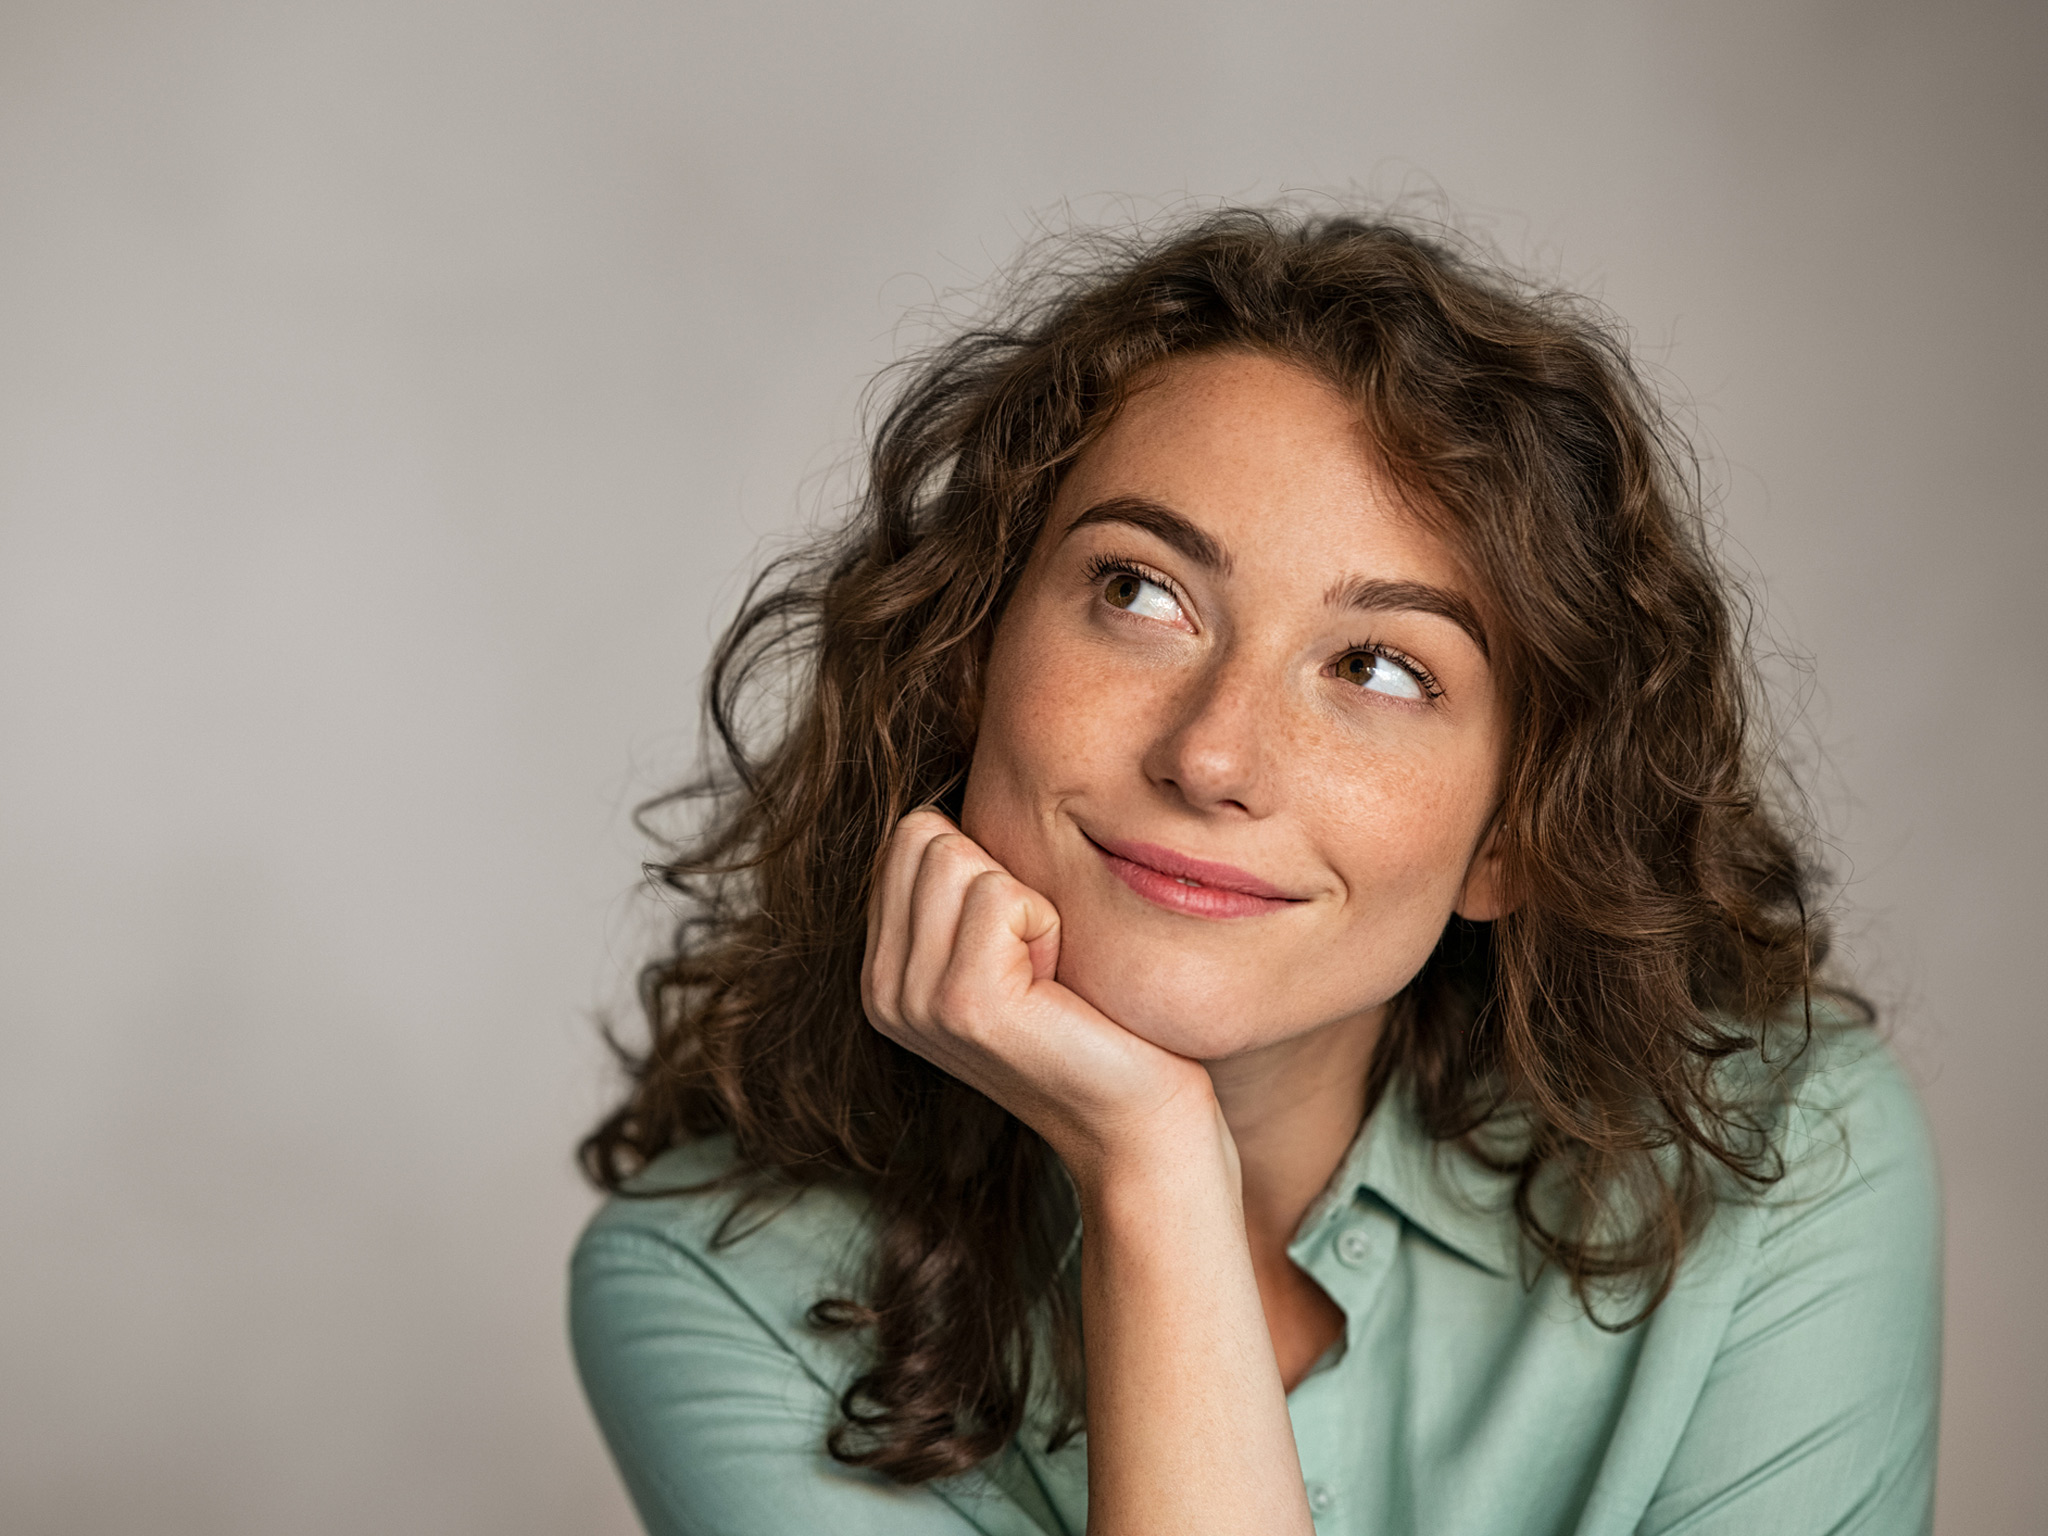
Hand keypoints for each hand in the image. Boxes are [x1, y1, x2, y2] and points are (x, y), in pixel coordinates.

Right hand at [860, 810, 1220, 1186]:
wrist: (1139, 1121)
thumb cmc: (1094, 1020)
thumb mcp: (1010, 946)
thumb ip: (963, 887)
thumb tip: (958, 796)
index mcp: (884, 971)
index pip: (909, 837)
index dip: (986, 867)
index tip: (1022, 943)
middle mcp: (883, 989)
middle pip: (925, 836)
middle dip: (1002, 877)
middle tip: (1040, 958)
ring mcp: (915, 1002)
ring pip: (958, 856)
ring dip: (1028, 902)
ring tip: (1048, 974)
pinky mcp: (965, 1007)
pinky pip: (1001, 896)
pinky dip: (1048, 924)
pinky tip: (1059, 987)